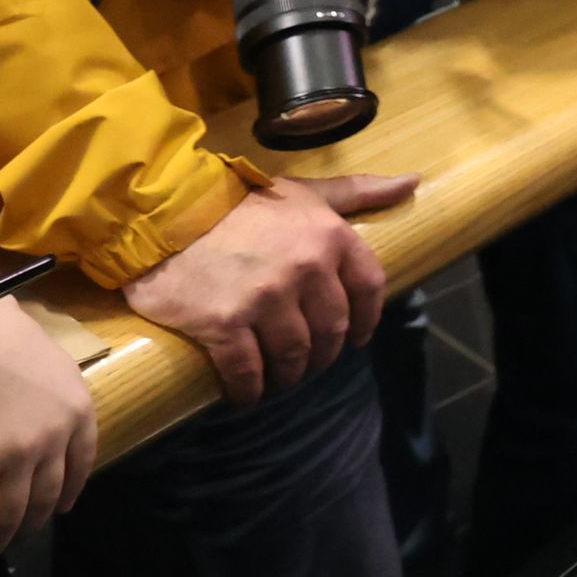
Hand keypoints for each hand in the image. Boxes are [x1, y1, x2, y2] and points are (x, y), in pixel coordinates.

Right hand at [122, 174, 417, 403]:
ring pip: (294, 356)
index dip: (366, 320)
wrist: (164, 211)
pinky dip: (250, 390)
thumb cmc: (238, 201)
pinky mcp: (224, 324)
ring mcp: (265, 299)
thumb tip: (412, 183)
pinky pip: (247, 372)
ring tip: (279, 378)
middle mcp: (305, 269)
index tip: (356, 338)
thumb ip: (358, 192)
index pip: (369, 288)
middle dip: (324, 353)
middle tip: (308, 361)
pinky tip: (247, 394)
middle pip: (331, 331)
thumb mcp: (303, 192)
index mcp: (330, 236)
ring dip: (290, 375)